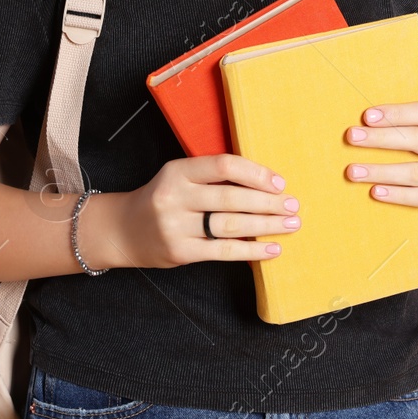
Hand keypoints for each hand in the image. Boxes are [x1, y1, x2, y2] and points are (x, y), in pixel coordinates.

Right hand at [117, 154, 301, 268]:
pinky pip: (223, 251)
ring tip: (290, 225)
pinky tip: (272, 249)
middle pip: (231, 198)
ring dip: (266, 226)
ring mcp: (176, 227)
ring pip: (231, 225)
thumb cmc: (163, 199)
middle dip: (268, 203)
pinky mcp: (180, 252)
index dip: (255, 173)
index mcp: (177, 171)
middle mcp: (174, 197)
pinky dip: (251, 250)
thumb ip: (213, 177)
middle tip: (293, 206)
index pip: (223, 166)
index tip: (279, 183)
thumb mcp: (180, 177)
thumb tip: (266, 182)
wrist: (124, 230)